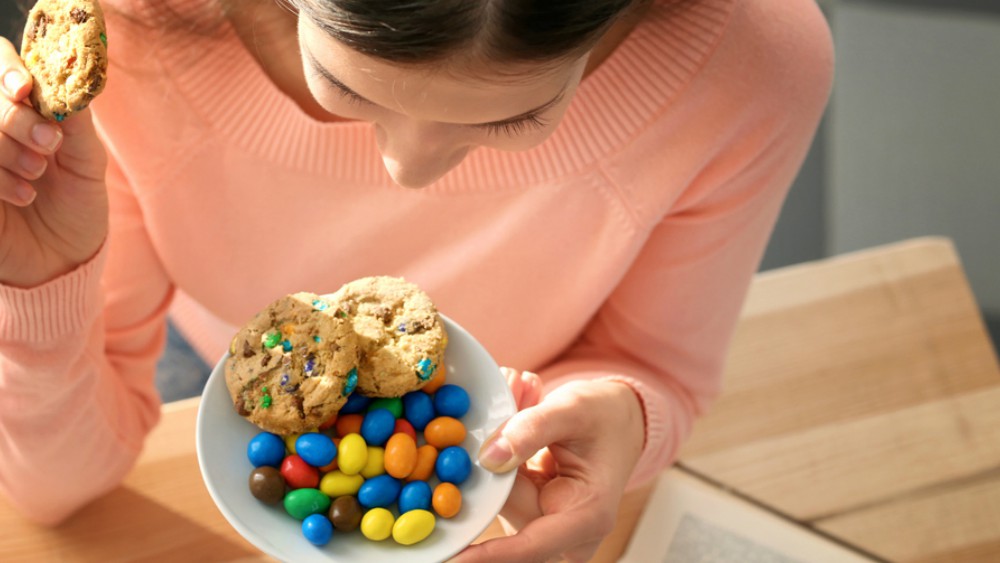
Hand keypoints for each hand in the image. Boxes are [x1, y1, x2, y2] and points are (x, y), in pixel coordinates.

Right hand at [0, 37, 107, 287]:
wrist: (64, 256)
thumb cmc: (76, 202)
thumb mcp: (87, 160)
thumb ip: (76, 121)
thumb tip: (68, 82)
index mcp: (22, 107)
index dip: (6, 68)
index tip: (25, 88)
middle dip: (15, 118)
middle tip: (50, 143)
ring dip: (7, 148)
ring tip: (37, 176)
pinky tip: (23, 196)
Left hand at [453, 369, 644, 561]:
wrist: (617, 418)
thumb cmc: (603, 415)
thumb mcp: (572, 409)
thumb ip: (531, 429)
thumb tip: (488, 460)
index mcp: (588, 516)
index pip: (531, 546)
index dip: (489, 553)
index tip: (455, 557)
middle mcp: (568, 534)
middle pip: (508, 508)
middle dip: (497, 456)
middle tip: (514, 391)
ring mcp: (547, 528)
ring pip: (500, 495)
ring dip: (502, 447)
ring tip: (528, 398)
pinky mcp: (530, 515)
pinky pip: (501, 489)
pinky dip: (504, 455)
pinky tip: (525, 414)